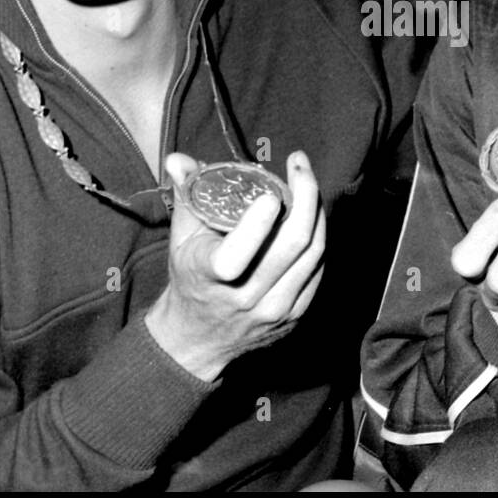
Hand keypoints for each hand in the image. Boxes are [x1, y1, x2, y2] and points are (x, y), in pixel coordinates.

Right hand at [145, 150, 324, 380]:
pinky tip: (313, 214)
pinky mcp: (295, 315)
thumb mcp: (180, 239)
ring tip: (308, 182)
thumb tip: (178, 158)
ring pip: (313, 254)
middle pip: (292, 245)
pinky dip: (319, 237)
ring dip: (317, 211)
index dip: (258, 224)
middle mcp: (246, 297)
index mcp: (212, 277)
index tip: (270, 192)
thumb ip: (184, 195)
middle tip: (300, 165)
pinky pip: (318, 269)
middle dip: (305, 196)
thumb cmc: (190, 279)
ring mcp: (275, 310)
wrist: (198, 339)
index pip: (236, 256)